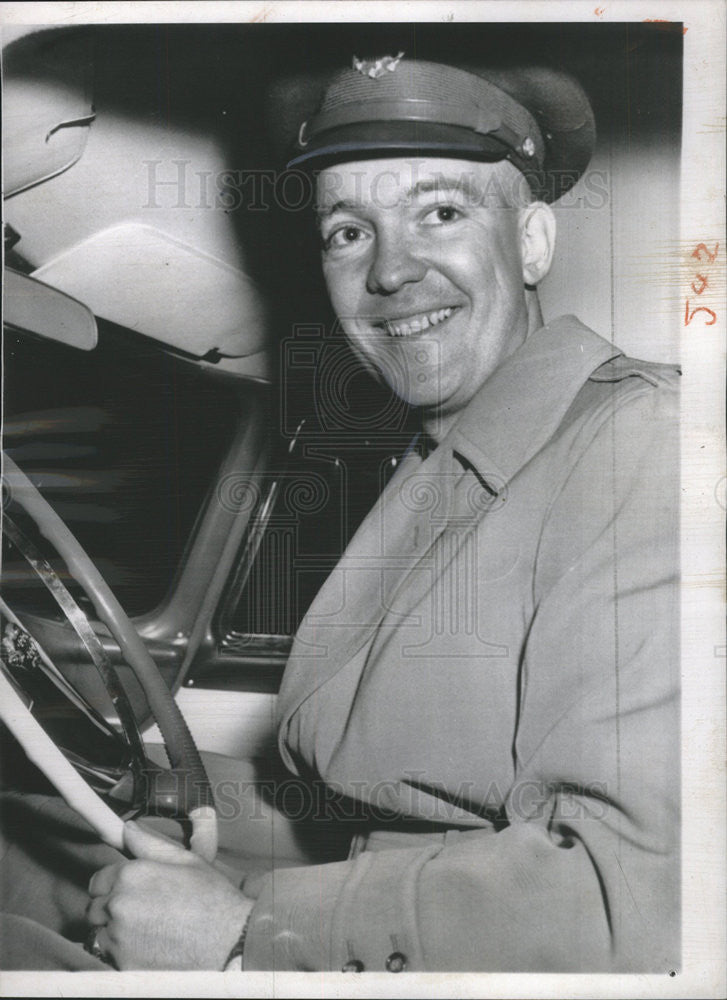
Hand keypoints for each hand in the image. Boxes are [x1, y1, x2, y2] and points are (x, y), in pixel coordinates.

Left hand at [87, 820, 253, 969]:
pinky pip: (111, 957)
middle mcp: (119, 905)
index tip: (126, 891)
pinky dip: (123, 953)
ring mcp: (119, 938)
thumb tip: (128, 828)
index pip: (97, 881)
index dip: (112, 885)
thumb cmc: (212, 899)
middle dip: (110, 908)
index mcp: (132, 875)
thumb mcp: (186, 861)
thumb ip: (150, 844)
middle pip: (94, 908)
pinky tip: (148, 947)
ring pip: (99, 934)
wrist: (231, 941)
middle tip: (139, 912)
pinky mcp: (124, 964)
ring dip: (113, 932)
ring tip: (145, 930)